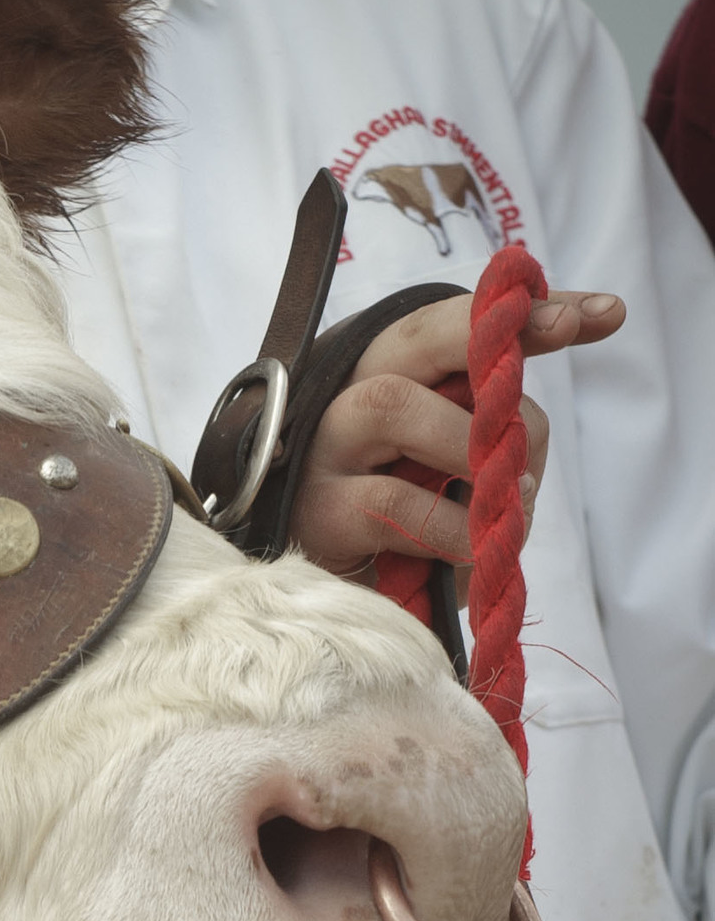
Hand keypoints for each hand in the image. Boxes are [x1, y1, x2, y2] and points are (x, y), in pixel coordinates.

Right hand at [288, 290, 624, 582]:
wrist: (335, 607)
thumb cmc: (408, 534)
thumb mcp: (462, 476)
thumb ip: (498, 431)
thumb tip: (551, 401)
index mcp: (390, 382)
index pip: (452, 327)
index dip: (525, 314)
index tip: (605, 313)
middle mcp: (348, 399)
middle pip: (412, 336)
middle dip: (489, 330)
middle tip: (564, 327)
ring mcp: (323, 451)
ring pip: (393, 403)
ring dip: (470, 443)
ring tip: (512, 495)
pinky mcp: (316, 512)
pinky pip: (393, 501)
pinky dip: (452, 526)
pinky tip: (475, 551)